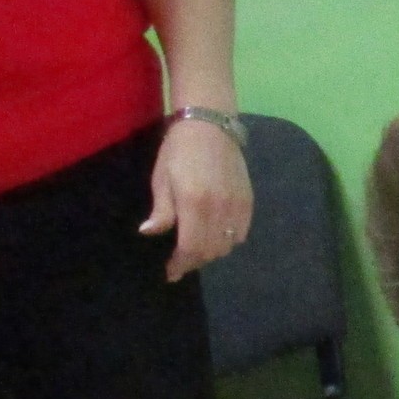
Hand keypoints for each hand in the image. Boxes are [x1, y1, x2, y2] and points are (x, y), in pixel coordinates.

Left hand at [142, 117, 252, 280]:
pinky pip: (241, 234)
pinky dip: (229, 241)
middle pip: (210, 251)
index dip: (180, 264)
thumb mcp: (162, 179)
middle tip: (180, 262)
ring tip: (197, 249)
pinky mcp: (248, 203)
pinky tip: (216, 235)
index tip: (170, 272)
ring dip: (211, 252)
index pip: (191, 248)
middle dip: (194, 261)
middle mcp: (219, 209)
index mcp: (194, 204)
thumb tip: (150, 233)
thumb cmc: (178, 151)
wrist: (210, 126)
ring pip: (227, 246)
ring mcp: (237, 207)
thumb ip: (161, 210)